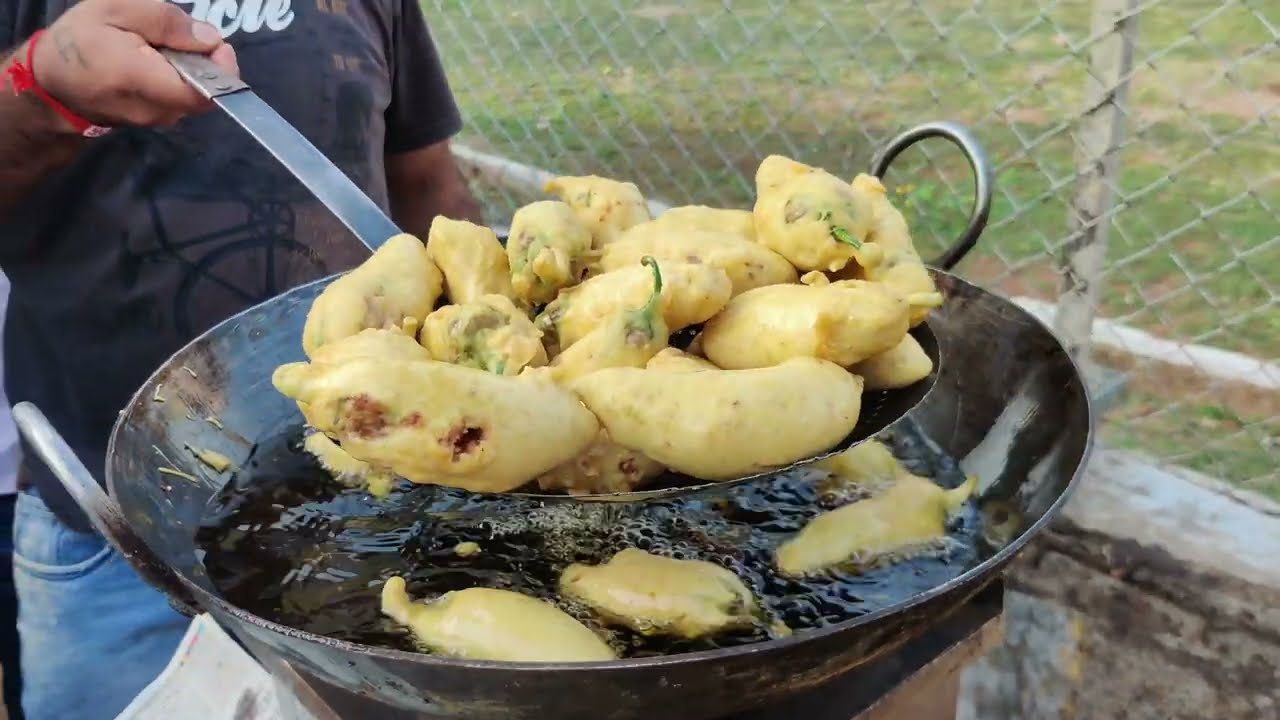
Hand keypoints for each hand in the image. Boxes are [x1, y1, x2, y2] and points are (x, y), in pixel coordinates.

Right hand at [30, 0, 238, 129]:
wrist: (50, 83)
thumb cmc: (79, 39)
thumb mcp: (114, 8)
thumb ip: (165, 21)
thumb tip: (209, 40)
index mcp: (141, 78)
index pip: (203, 91)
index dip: (222, 70)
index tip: (219, 45)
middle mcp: (154, 110)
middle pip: (203, 91)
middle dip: (205, 63)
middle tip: (185, 37)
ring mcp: (155, 121)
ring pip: (193, 96)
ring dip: (190, 72)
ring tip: (162, 48)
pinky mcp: (153, 122)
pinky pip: (179, 100)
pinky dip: (178, 81)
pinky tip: (156, 63)